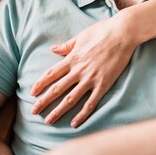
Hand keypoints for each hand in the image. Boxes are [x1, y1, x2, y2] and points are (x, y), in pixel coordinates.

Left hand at [31, 12, 136, 126]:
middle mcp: (79, 70)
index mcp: (72, 58)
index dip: (40, 84)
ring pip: (70, 98)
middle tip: (33, 111)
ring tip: (48, 120)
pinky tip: (74, 123)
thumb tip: (52, 49)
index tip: (32, 93)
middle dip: (44, 101)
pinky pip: (91, 103)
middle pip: (57, 88)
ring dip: (58, 111)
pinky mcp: (104, 84)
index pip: (51, 74)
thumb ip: (66, 46)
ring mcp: (91, 78)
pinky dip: (82, 114)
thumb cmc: (102, 31)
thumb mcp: (81, 36)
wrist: (123, 33)